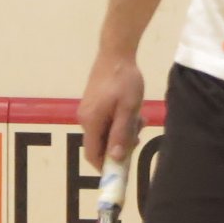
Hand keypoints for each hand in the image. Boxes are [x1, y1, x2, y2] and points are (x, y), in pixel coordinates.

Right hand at [78, 53, 145, 170]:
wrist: (116, 52)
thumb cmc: (124, 80)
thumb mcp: (129, 108)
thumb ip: (121, 133)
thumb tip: (116, 158)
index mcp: (91, 122)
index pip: (93, 155)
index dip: (106, 167)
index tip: (123, 170)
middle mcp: (85, 119)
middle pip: (101, 144)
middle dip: (120, 144)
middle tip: (138, 132)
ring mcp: (88, 111)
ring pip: (106, 132)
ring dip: (123, 131)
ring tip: (139, 117)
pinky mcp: (93, 104)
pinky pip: (106, 121)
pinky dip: (119, 121)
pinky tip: (132, 110)